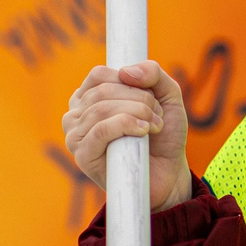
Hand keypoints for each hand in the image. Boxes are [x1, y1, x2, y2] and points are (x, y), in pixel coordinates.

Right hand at [61, 62, 193, 210]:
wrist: (168, 173)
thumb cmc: (163, 134)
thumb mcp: (166, 95)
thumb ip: (153, 73)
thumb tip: (127, 71)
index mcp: (88, 98)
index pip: (99, 75)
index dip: (129, 80)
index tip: (150, 96)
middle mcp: (76, 116)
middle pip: (103, 91)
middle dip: (140, 99)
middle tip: (157, 115)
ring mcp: (76, 136)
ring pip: (102, 108)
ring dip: (138, 112)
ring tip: (154, 126)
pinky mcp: (83, 156)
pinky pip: (99, 130)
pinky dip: (126, 125)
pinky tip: (143, 131)